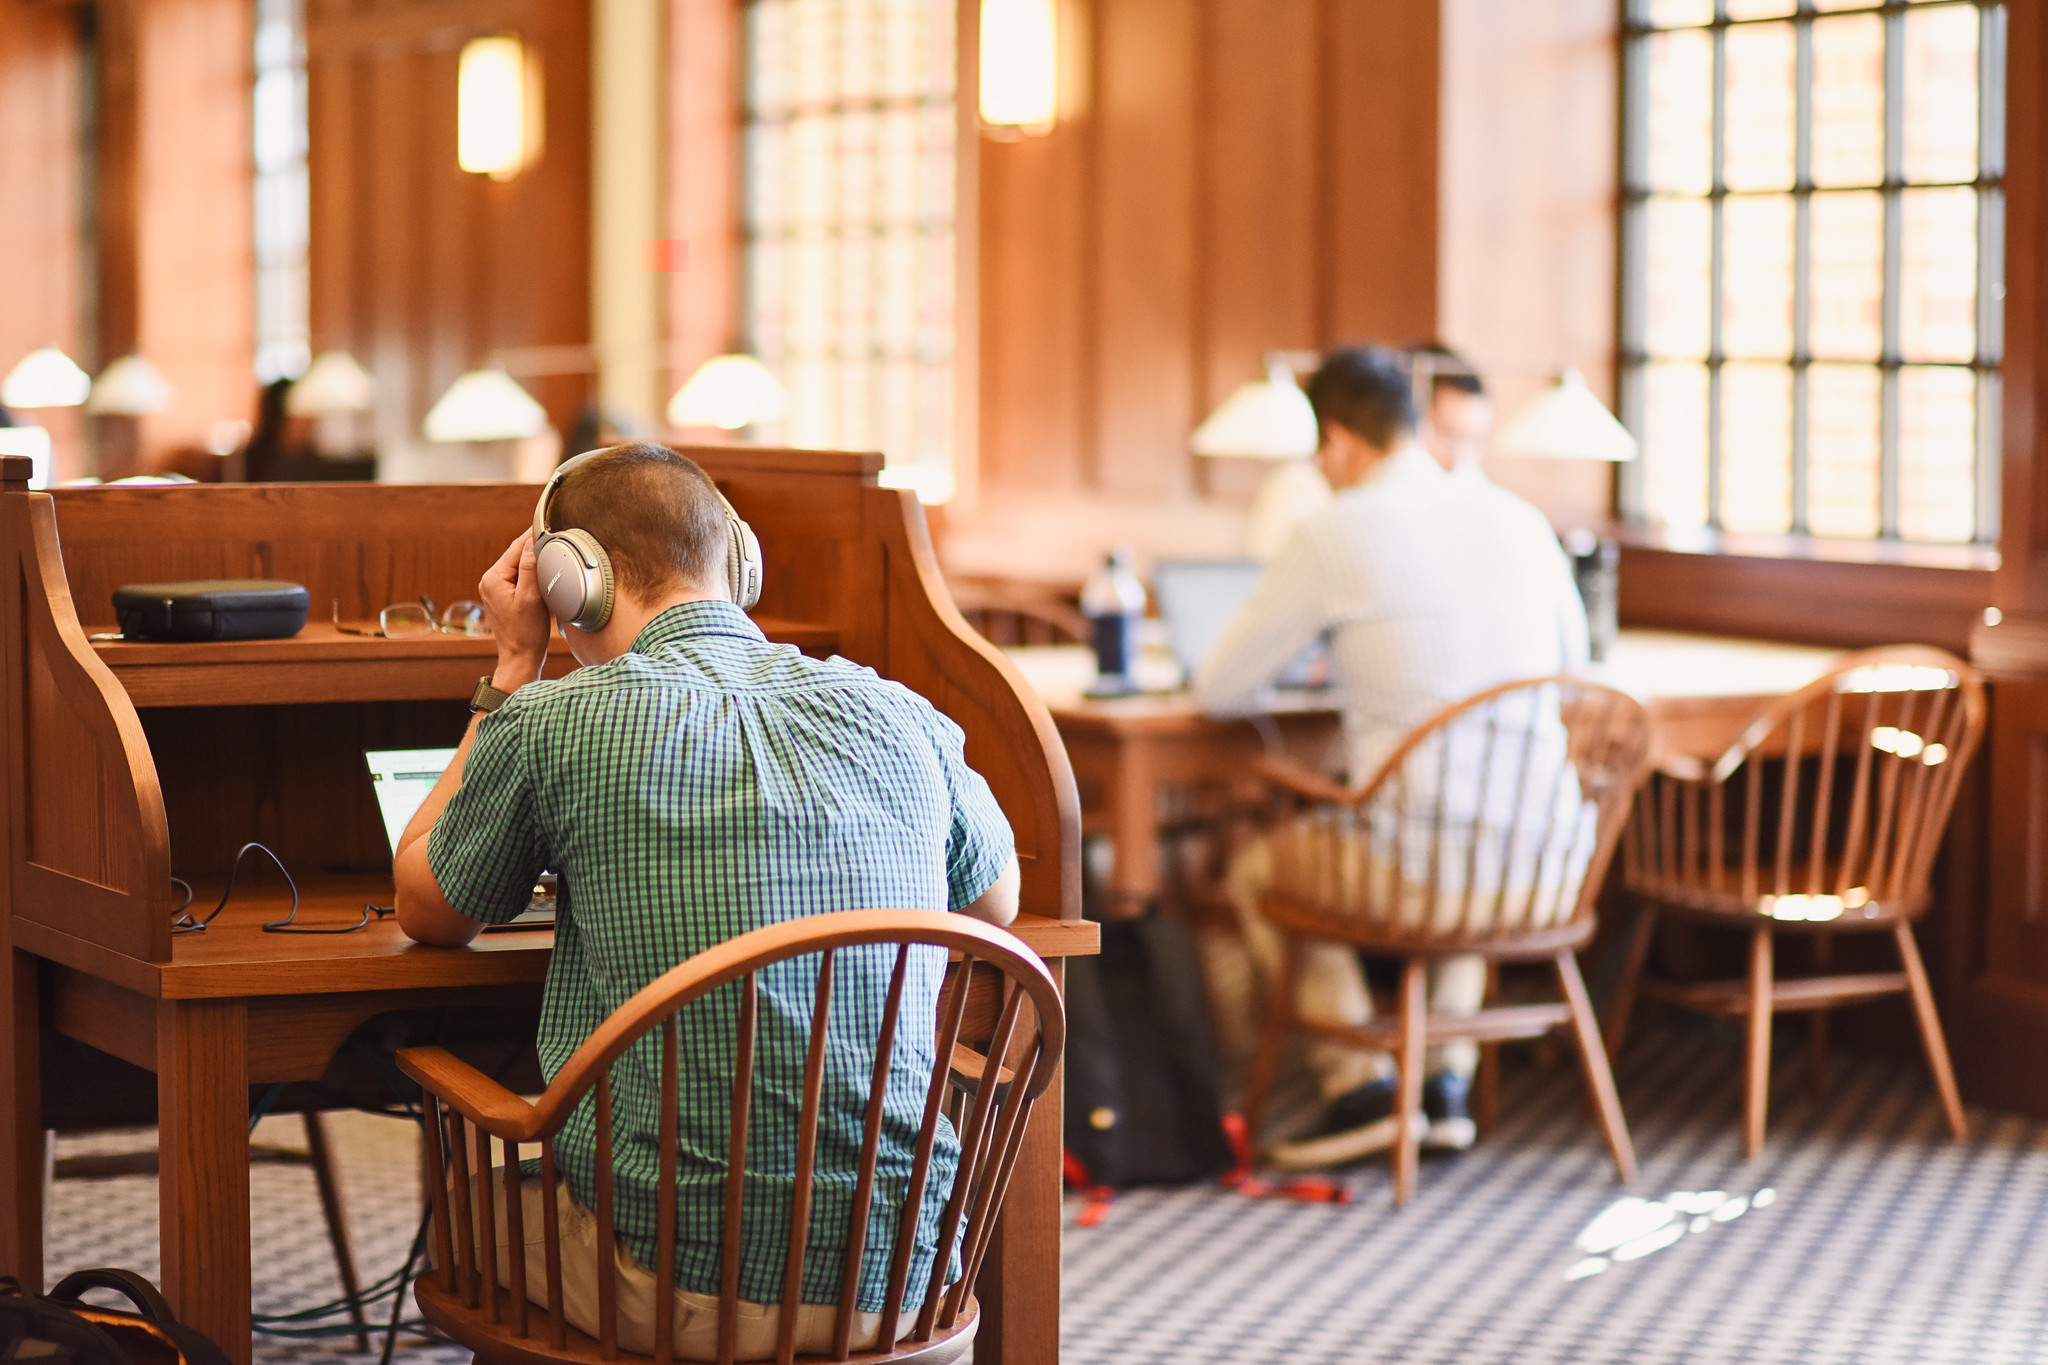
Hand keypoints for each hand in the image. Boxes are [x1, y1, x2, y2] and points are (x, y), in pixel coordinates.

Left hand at [480, 532, 550, 689]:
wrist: (520, 658)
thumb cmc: (526, 633)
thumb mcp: (531, 598)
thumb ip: (530, 567)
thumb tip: (532, 541)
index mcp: (493, 578)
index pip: (516, 547)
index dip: (533, 535)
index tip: (549, 522)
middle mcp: (490, 581)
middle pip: (517, 555)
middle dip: (536, 549)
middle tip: (557, 541)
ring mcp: (495, 589)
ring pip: (519, 566)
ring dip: (535, 562)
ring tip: (553, 558)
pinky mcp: (503, 597)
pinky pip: (519, 578)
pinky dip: (532, 575)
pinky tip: (544, 578)